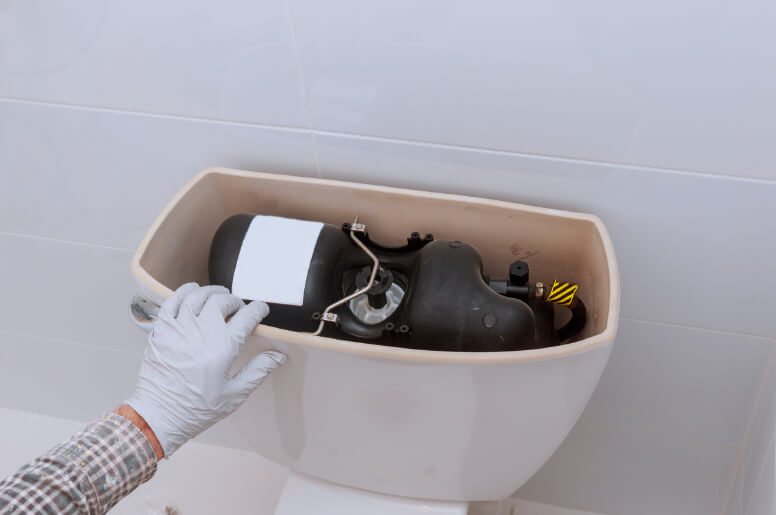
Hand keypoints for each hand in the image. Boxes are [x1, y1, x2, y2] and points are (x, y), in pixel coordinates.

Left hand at [126, 283, 284, 456]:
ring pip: (199, 295)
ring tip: (220, 296)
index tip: (261, 310)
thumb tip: (278, 356)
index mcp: (222, 349)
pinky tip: (193, 291)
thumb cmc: (196, 409)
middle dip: (236, 301)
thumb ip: (258, 371)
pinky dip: (185, 291)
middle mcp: (201, 333)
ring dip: (213, 292)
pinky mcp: (161, 330)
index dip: (258, 309)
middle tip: (240, 308)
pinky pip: (173, 300)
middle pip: (223, 301)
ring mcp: (179, 329)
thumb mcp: (234, 395)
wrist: (158, 416)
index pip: (246, 317)